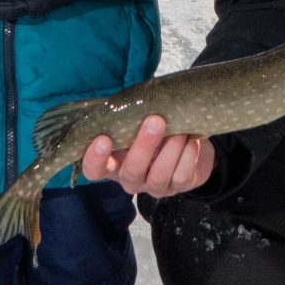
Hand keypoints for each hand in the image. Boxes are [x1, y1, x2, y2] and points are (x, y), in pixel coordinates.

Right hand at [79, 115, 214, 197]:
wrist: (189, 141)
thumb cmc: (156, 128)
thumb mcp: (139, 123)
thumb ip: (132, 117)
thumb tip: (133, 98)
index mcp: (114, 162)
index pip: (94, 170)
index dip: (95, 159)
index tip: (103, 138)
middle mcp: (131, 178)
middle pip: (131, 171)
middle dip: (143, 146)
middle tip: (155, 120)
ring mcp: (154, 186)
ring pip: (158, 176)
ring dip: (169, 151)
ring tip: (179, 131)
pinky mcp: (178, 187)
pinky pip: (181, 177)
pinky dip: (187, 157)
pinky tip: (191, 142)